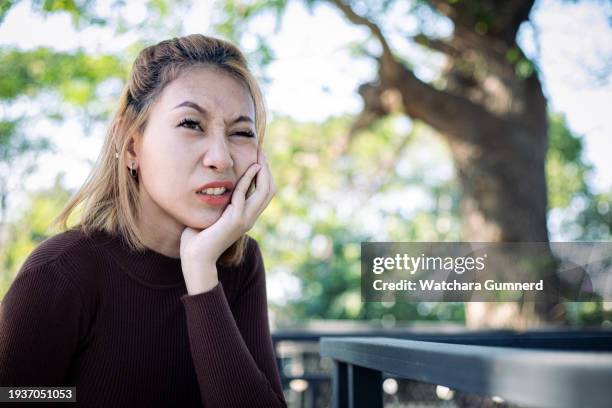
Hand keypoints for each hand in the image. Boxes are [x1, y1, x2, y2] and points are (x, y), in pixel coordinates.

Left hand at [179, 149, 274, 292]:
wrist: (196, 258)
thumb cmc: (199, 237)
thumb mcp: (213, 214)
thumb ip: (219, 202)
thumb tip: (213, 185)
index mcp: (247, 216)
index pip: (264, 192)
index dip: (264, 174)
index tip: (259, 156)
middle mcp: (250, 218)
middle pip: (269, 189)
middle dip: (267, 169)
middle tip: (262, 151)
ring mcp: (245, 220)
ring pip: (264, 191)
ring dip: (263, 171)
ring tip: (259, 156)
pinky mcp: (235, 220)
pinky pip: (244, 195)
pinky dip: (247, 180)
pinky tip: (247, 169)